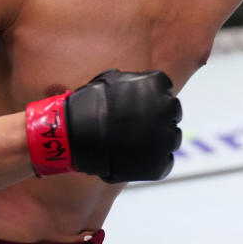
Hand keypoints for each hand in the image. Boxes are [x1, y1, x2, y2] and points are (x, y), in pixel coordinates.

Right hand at [26, 70, 181, 182]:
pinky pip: (165, 162)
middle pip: (172, 114)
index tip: (138, 108)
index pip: (165, 91)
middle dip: (158, 118)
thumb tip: (143, 86)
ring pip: (171, 138)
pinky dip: (153, 162)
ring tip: (132, 144)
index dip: (151, 101)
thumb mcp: (112, 80)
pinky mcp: (159, 164)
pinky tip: (134, 159)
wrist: (70, 136)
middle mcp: (167, 108)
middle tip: (136, 127)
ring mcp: (165, 137)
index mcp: (158, 85)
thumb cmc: (86, 106)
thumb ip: (134, 82)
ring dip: (158, 140)